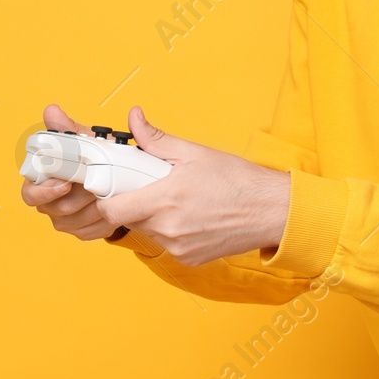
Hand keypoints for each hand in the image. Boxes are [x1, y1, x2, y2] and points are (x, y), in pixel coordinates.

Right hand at [18, 103, 122, 241]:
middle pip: (56, 209)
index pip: (30, 192)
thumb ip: (68, 127)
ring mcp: (64, 218)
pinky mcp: (81, 230)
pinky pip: (90, 231)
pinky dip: (104, 220)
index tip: (65, 183)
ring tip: (110, 194)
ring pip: (74, 222)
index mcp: (42, 180)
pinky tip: (115, 208)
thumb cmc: (96, 156)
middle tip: (98, 186)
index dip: (45, 191)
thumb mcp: (85, 139)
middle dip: (79, 197)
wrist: (117, 175)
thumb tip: (52, 110)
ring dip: (94, 209)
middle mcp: (49, 202)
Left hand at [96, 105, 291, 266]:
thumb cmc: (237, 180)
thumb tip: (134, 118)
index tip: (117, 184)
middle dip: (134, 202)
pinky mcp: (189, 259)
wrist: (270, 211)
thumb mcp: (194, 152)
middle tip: (152, 185)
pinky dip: (171, 230)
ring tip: (177, 199)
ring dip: (153, 217)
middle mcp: (168, 229)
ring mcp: (178, 248)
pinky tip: (191, 216)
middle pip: (128, 219)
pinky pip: (167, 244)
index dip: (108, 196)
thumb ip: (156, 139)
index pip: (112, 209)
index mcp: (165, 200)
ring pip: (148, 231)